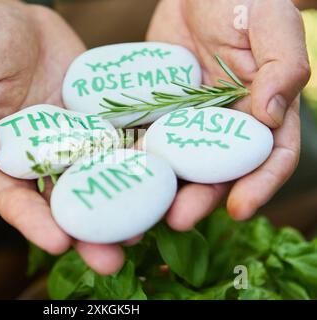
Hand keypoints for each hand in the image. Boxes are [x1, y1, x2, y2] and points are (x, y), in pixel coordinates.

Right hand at [0, 0, 124, 273]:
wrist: (21, 19)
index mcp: (4, 155)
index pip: (15, 198)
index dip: (33, 222)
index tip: (56, 244)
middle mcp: (44, 156)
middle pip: (65, 202)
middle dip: (86, 233)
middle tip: (111, 260)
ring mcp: (77, 140)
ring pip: (99, 180)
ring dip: (121, 209)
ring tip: (144, 231)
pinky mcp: (104, 120)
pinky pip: (123, 143)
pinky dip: (140, 163)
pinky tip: (162, 181)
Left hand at [147, 0, 310, 227]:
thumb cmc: (241, 1)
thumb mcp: (270, 24)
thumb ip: (283, 66)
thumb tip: (272, 116)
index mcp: (262, 112)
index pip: (271, 158)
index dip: (259, 186)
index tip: (239, 209)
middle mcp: (226, 125)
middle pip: (218, 172)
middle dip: (200, 198)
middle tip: (178, 219)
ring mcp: (188, 122)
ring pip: (179, 164)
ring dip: (164, 189)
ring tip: (144, 209)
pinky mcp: (156, 113)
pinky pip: (145, 138)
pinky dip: (134, 156)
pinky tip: (117, 170)